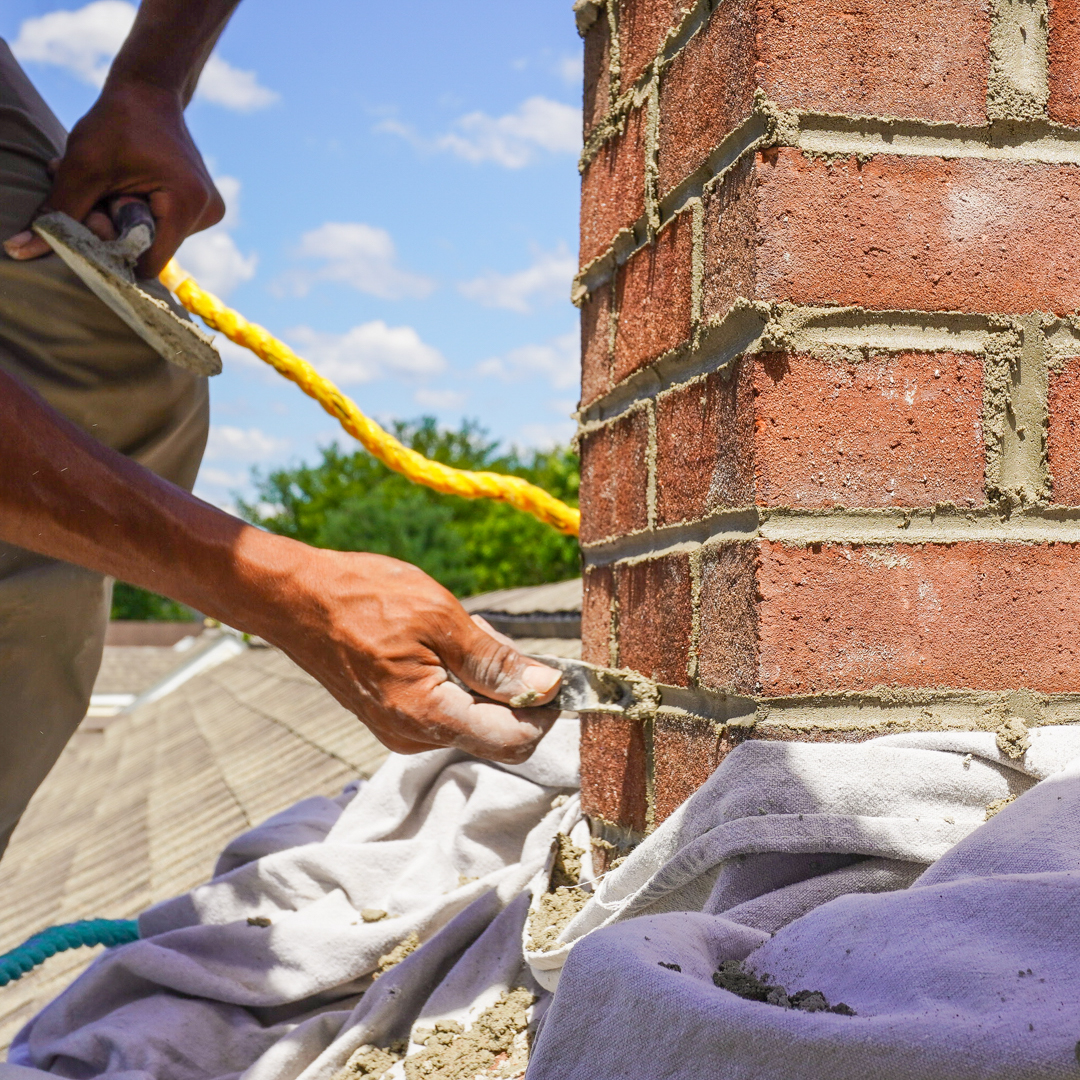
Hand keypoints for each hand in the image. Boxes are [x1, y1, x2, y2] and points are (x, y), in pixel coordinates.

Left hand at [3, 78, 223, 276]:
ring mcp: (210, 211)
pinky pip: (166, 227)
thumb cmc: (117, 122)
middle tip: (101, 193)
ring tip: (114, 185)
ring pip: (157, 240)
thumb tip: (20, 251)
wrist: (149, 91)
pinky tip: (128, 186)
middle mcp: (208, 213)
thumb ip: (58, 213)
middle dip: (119, 230)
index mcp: (187, 204)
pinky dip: (140, 212)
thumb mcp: (82, 167)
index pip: (149, 262)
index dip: (116, 250)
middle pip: (152, 251)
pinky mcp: (205, 207)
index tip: (99, 216)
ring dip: (127, 220)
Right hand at [256, 547, 562, 762]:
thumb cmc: (364, 598)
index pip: (513, 741)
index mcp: (429, 716)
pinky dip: (456, 680)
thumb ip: (496, 661)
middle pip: (496, 733)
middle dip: (509, 689)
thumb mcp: (440, 617)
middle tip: (487, 635)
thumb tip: (548, 687)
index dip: (542, 710)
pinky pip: (445, 710)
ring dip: (481, 680)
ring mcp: (399, 732)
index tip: (548, 671)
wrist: (295, 600)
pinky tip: (435, 643)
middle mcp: (414, 738)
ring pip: (471, 718)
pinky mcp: (391, 720)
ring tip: (453, 632)